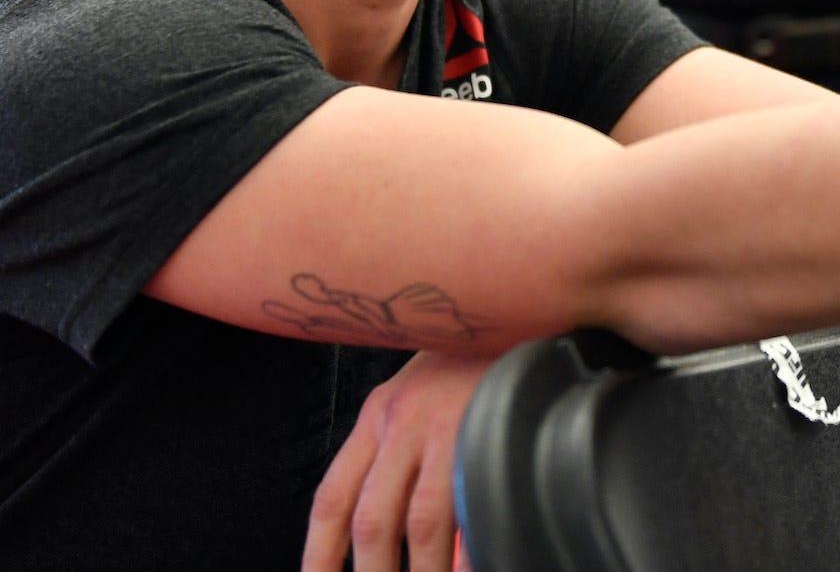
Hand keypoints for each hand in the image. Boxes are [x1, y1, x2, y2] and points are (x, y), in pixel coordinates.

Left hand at [303, 350, 494, 571]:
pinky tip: (469, 562)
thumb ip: (405, 450)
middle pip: (372, 522)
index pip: (333, 497)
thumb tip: (398, 528)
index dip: (319, 555)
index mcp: (380, 413)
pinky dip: (470, 547)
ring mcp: (445, 424)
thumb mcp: (425, 393)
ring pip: (421, 523)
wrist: (521, 294)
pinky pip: (473, 502)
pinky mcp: (488, 425)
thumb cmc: (478, 350)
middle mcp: (402, 420)